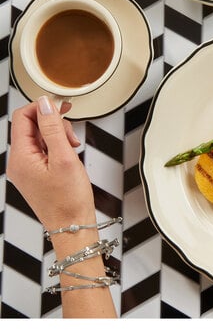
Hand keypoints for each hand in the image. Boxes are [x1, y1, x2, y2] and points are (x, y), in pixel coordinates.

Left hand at [7, 96, 95, 230]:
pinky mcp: (35, 173)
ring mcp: (26, 168)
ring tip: (72, 148)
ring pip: (39, 137)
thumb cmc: (69, 200)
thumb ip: (53, 128)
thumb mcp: (64, 158)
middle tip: (71, 134)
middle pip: (31, 126)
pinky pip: (43, 149)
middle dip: (54, 123)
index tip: (61, 105)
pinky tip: (69, 154)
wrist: (73, 226)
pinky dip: (58, 146)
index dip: (42, 107)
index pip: (23, 117)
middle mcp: (19, 162)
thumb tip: (45, 105)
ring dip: (58, 135)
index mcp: (20, 158)